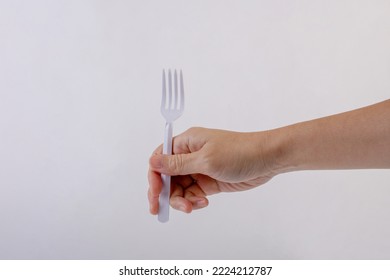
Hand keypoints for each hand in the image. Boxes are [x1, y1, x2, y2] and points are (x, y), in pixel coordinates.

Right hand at [148, 127, 276, 213]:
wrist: (267, 159)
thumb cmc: (239, 152)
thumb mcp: (205, 159)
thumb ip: (177, 164)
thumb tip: (152, 162)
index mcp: (186, 143)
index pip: (160, 158)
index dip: (154, 177)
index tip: (155, 194)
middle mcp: (190, 155)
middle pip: (167, 176)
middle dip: (166, 193)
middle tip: (163, 210)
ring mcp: (199, 168)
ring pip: (179, 188)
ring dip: (182, 200)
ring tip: (192, 206)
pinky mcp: (208, 181)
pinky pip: (193, 193)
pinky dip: (194, 201)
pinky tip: (203, 202)